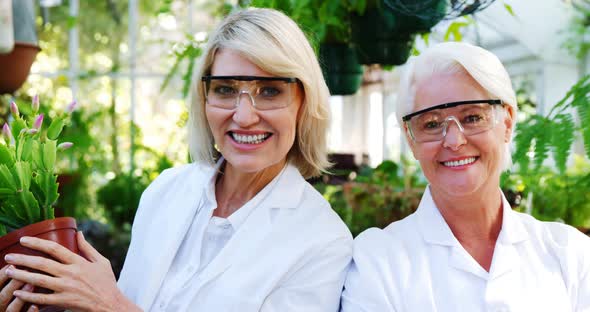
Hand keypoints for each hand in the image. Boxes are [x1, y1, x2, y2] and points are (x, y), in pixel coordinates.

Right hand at [0, 265, 37, 311]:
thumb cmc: (12, 296)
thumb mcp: (6, 287)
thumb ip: (8, 277)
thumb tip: (11, 263)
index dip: (1, 275)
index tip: (12, 265)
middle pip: (2, 297)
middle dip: (13, 284)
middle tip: (26, 271)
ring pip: (11, 309)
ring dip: (20, 298)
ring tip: (31, 285)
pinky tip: (35, 306)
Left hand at [4, 232, 139, 311]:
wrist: (110, 304)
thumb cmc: (107, 282)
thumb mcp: (101, 262)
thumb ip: (88, 247)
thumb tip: (79, 233)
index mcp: (79, 262)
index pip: (54, 249)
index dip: (37, 243)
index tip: (24, 239)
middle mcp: (71, 274)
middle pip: (42, 263)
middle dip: (23, 259)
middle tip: (9, 256)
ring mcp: (66, 288)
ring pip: (38, 280)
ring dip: (21, 275)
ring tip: (8, 272)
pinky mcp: (63, 302)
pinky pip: (41, 299)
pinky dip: (28, 296)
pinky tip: (18, 293)